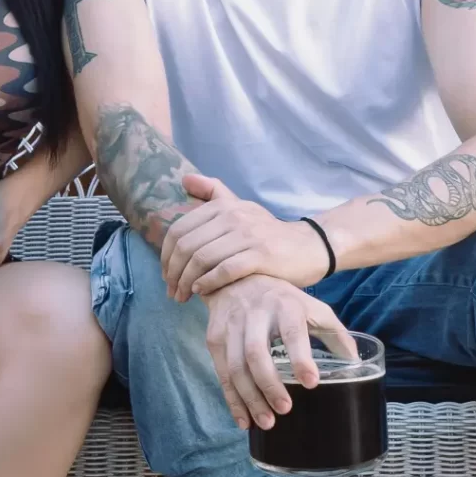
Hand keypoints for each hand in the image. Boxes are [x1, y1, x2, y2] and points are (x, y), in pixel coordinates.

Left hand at [161, 175, 329, 300]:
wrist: (309, 246)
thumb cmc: (268, 232)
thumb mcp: (241, 207)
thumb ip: (213, 192)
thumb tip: (183, 179)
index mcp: (223, 205)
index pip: (180, 229)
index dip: (166, 255)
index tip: (166, 275)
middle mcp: (233, 216)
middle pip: (187, 245)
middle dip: (173, 272)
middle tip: (171, 291)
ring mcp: (248, 234)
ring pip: (202, 258)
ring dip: (187, 282)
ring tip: (183, 296)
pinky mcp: (262, 255)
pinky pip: (225, 270)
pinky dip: (208, 283)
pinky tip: (202, 292)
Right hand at [202, 274, 357, 430]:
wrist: (236, 276)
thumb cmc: (281, 297)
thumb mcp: (310, 305)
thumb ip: (333, 331)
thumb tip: (354, 361)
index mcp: (285, 304)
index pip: (292, 331)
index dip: (300, 356)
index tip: (311, 382)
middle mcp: (255, 312)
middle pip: (257, 352)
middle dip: (269, 384)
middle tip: (285, 409)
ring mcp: (232, 324)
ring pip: (236, 365)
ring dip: (250, 397)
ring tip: (267, 422)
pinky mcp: (215, 336)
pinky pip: (222, 372)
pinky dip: (232, 399)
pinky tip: (244, 419)